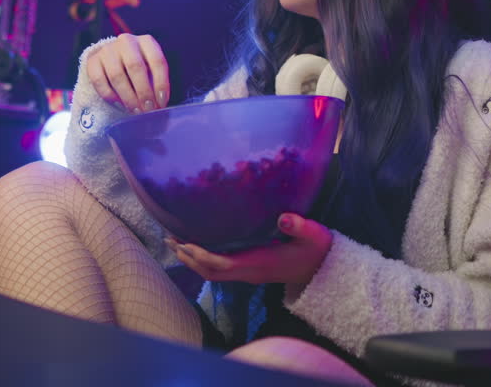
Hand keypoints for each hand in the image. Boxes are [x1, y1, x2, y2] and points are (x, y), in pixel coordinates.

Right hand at [85, 33, 170, 112]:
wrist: (113, 59)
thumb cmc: (138, 68)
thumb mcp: (151, 70)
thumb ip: (156, 84)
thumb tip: (159, 105)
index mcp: (146, 42)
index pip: (157, 60)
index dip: (161, 83)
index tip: (161, 102)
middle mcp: (127, 41)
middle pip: (135, 66)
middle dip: (143, 92)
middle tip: (147, 109)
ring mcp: (108, 49)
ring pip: (116, 75)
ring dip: (128, 97)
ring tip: (135, 110)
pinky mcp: (92, 60)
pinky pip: (99, 80)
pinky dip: (109, 95)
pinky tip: (119, 103)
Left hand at [166, 213, 331, 292]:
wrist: (321, 270)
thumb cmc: (316, 250)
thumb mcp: (314, 235)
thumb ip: (300, 226)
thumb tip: (283, 217)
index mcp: (261, 263)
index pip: (225, 264)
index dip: (203, 256)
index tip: (186, 243)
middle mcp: (250, 271)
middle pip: (211, 272)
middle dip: (188, 257)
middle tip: (169, 238)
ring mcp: (247, 273)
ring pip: (212, 272)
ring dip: (191, 259)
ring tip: (172, 240)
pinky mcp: (248, 269)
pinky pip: (219, 268)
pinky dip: (202, 258)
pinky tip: (193, 243)